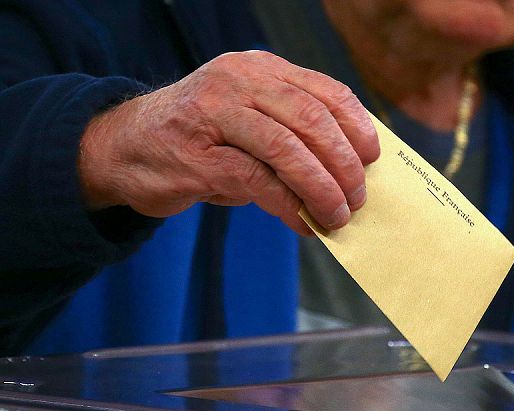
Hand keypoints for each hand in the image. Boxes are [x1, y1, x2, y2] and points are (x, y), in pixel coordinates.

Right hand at [78, 50, 379, 234]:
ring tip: (337, 216)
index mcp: (260, 68)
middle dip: (343, 165)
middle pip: (311, 119)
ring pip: (286, 148)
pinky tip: (304, 224)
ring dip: (321, 188)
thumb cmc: (202, 138)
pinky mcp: (195, 155)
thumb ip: (292, 132)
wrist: (124, 146)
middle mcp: (238, 81)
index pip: (325, 91)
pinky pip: (256, 180)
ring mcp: (213, 114)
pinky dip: (288, 206)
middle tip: (357, 198)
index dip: (356, 127)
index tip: (373, 160)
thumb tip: (349, 172)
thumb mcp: (251, 120)